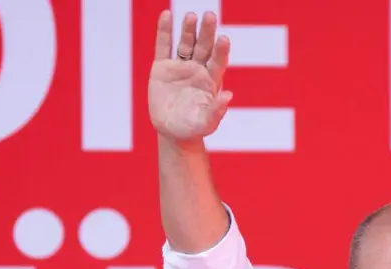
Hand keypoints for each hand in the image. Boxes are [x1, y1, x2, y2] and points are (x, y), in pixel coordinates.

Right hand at [149, 10, 232, 142]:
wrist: (173, 132)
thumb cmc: (194, 128)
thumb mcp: (206, 123)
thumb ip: (217, 111)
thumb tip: (228, 96)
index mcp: (211, 80)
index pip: (218, 61)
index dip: (221, 50)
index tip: (224, 38)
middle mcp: (197, 69)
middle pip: (203, 47)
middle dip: (206, 32)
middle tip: (210, 16)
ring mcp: (180, 66)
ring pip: (185, 43)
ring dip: (188, 29)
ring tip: (191, 16)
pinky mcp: (162, 67)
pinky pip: (163, 46)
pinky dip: (164, 31)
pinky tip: (166, 15)